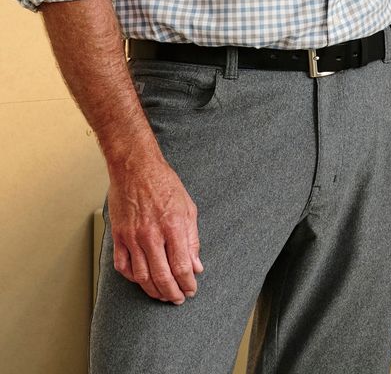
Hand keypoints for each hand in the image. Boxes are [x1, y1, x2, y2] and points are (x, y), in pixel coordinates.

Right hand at [108, 153, 202, 302]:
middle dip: (172, 292)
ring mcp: (132, 237)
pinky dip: (132, 278)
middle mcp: (152, 235)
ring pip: (141, 276)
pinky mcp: (118, 237)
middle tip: (178, 299)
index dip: (187, 283)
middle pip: (162, 276)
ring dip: (153, 290)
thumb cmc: (164, 184)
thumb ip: (192, 239)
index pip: (181, 266)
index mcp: (173, 226)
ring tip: (162, 295)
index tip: (191, 290)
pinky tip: (142, 280)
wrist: (136, 168)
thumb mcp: (188, 207)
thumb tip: (196, 265)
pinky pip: (123, 266)